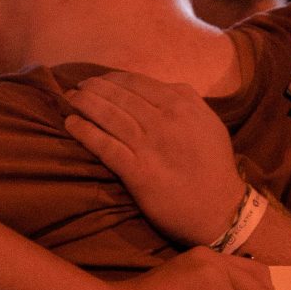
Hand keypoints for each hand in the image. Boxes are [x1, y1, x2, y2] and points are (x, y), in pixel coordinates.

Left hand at [63, 74, 246, 246]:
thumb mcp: (209, 122)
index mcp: (182, 104)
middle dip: (93, 89)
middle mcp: (164, 120)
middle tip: (77, 89)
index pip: (137, 83)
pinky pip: (105, 146)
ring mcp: (150, 145)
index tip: (98, 81)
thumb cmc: (215, 167)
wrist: (220, 210)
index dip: (112, 80)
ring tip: (70, 101)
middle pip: (119, 96)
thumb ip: (187, 101)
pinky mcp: (138, 171)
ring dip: (85, 105)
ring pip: (110, 116)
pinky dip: (85, 132)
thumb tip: (162, 86)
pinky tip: (72, 124)